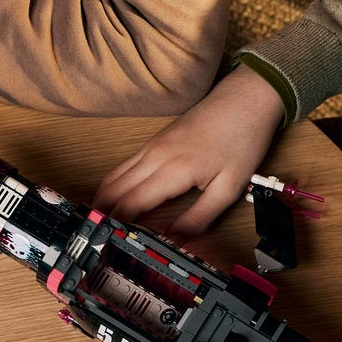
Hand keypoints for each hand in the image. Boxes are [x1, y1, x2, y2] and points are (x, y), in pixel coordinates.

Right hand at [96, 65, 285, 235]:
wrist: (244, 100)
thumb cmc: (241, 141)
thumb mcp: (229, 187)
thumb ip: (200, 217)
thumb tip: (175, 240)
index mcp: (173, 170)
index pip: (132, 203)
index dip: (119, 224)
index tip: (112, 241)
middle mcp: (154, 156)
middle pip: (113, 189)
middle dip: (102, 213)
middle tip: (97, 235)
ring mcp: (151, 147)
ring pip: (114, 176)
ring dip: (103, 199)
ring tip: (100, 220)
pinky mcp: (153, 142)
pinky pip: (124, 166)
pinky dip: (114, 184)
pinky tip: (115, 196)